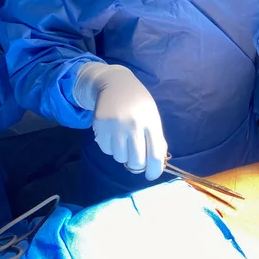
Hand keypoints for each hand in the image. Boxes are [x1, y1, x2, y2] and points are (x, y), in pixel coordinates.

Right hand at [74, 63, 166, 179]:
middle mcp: (133, 124)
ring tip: (123, 139)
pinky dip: (110, 147)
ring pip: (119, 157)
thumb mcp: (152, 116)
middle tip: (135, 157)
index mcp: (151, 122)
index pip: (155, 155)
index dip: (154, 170)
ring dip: (122, 154)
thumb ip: (156, 138)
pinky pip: (106, 150)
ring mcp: (115, 126)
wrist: (116, 83)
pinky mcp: (100, 126)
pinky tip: (113, 134)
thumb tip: (157, 164)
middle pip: (136, 161)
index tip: (151, 175)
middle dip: (136, 164)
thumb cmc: (138, 103)